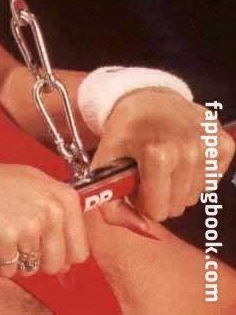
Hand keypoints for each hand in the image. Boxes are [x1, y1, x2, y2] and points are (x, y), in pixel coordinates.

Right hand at [0, 153, 89, 277]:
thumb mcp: (33, 185)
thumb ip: (55, 212)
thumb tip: (70, 252)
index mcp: (63, 197)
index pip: (79, 250)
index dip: (57, 253)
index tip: (40, 246)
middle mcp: (51, 209)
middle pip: (56, 264)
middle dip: (34, 260)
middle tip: (14, 241)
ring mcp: (30, 223)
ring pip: (30, 269)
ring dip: (10, 259)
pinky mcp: (6, 236)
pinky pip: (6, 270)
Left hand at [91, 89, 234, 226]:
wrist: (145, 98)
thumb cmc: (122, 134)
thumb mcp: (102, 167)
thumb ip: (111, 207)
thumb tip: (143, 228)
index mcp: (157, 152)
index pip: (157, 211)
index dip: (141, 201)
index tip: (134, 182)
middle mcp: (189, 148)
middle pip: (176, 207)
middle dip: (158, 195)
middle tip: (146, 172)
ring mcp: (209, 145)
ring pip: (194, 197)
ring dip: (176, 186)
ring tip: (161, 163)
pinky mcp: (224, 143)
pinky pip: (211, 182)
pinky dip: (195, 176)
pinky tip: (181, 157)